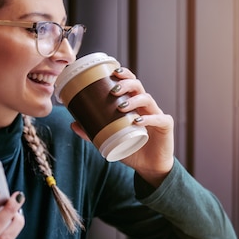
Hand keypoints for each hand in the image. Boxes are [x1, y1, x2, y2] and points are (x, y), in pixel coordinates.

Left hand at [71, 67, 174, 186]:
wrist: (148, 166)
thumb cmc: (130, 148)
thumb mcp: (108, 139)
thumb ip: (92, 132)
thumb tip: (73, 124)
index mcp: (133, 104)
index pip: (130, 83)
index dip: (123, 74)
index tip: (112, 72)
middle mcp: (145, 106)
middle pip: (138, 86)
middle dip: (126, 83)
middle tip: (113, 90)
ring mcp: (157, 114)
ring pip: (147, 99)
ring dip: (133, 100)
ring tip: (120, 106)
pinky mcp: (166, 126)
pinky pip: (158, 119)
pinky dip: (148, 118)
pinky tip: (137, 121)